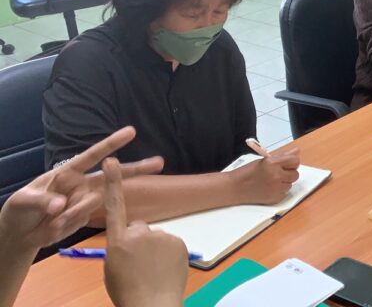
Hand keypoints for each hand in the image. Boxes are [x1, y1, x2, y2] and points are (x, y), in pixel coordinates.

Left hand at [0, 126, 161, 252]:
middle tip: (159, 162)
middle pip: (112, 176)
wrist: (20, 234)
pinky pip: (82, 221)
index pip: (92, 155)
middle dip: (136, 168)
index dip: (112, 143)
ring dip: (72, 215)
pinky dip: (66, 226)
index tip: (131, 131)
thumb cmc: (20, 209)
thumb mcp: (23, 201)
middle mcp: (80, 185)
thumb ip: (42, 200)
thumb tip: (62, 204)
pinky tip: (52, 228)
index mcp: (67, 172)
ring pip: (92, 205)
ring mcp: (83, 202)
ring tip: (51, 224)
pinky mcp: (83, 219)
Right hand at [103, 158, 186, 306]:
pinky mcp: (177, 240)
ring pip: (155, 237)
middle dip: (139, 239)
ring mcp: (160, 236)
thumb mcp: (112, 266)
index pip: (114, 206)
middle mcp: (139, 232)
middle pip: (138, 228)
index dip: (112, 182)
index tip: (111, 161)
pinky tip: (164, 269)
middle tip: (138, 262)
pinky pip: (170, 243)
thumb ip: (119, 246)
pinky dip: (168, 253)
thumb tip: (128, 239)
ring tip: (151, 269)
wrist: (152, 304)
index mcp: (117, 240)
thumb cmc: (126, 290)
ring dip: (154, 248)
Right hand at [234, 148, 300, 204]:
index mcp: (273, 163)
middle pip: (295, 174)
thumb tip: (297, 151)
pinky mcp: (275, 198)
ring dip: (284, 182)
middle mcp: (276, 176)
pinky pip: (285, 193)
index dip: (292, 162)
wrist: (235, 187)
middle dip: (289, 173)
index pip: (295, 161)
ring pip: (291, 184)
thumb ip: (283, 157)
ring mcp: (276, 188)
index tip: (288, 164)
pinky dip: (280, 190)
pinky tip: (270, 188)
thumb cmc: (248, 172)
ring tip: (272, 180)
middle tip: (279, 172)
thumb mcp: (265, 160)